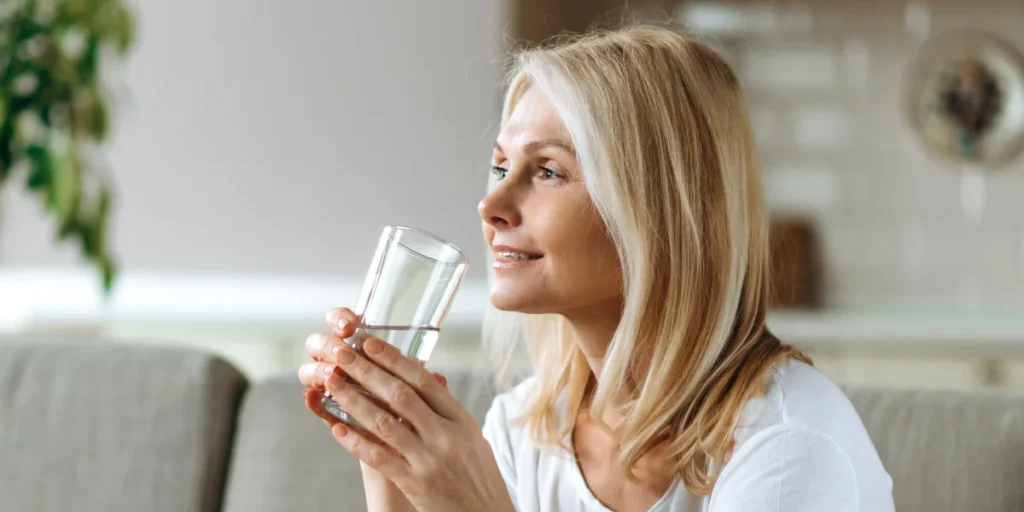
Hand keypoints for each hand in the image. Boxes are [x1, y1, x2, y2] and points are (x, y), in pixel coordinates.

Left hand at [301, 307, 514, 511]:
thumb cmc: (480, 479)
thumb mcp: (473, 439)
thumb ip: (448, 411)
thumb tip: (431, 379)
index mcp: (461, 420)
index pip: (424, 380)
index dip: (394, 359)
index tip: (370, 342)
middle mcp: (446, 435)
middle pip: (401, 394)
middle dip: (367, 371)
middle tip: (342, 353)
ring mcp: (429, 459)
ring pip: (384, 422)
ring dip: (353, 400)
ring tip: (332, 383)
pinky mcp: (415, 484)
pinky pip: (379, 457)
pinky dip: (356, 441)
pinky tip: (338, 428)